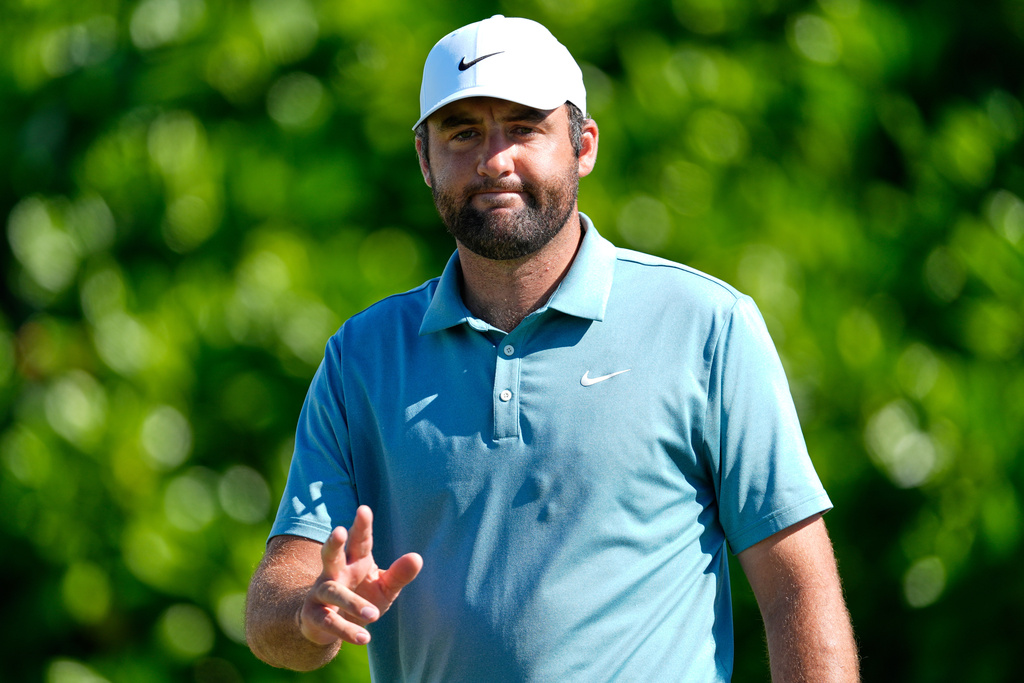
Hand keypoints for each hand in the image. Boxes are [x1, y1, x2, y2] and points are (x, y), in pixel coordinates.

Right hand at [298, 505, 422, 645]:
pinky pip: (328, 621)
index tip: (363, 509)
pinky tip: (364, 638)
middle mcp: (335, 572)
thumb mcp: (384, 587)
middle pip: (331, 554)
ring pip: (332, 591)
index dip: (361, 526)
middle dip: (334, 543)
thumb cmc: (360, 598)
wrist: (327, 625)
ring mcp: (322, 592)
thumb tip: (417, 557)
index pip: (359, 540)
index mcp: (354, 560)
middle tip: (338, 531)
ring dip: (351, 602)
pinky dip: (346, 630)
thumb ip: (399, 574)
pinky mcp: (314, 615)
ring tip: (373, 615)